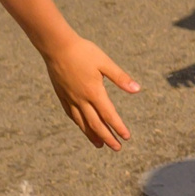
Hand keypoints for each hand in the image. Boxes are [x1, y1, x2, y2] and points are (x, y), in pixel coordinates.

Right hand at [41, 35, 139, 149]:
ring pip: (82, 123)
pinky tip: (83, 127)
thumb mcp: (105, 62)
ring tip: (101, 144)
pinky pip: (71, 115)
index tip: (126, 137)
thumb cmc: (84, 52)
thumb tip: (137, 90)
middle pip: (95, 124)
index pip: (109, 115)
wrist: (57, 47)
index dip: (118, 127)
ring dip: (92, 135)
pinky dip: (80, 124)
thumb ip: (120, 77)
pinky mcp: (62, 96)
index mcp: (94, 92)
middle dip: (107, 137)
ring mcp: (70, 99)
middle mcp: (81, 99)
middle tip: (117, 148)